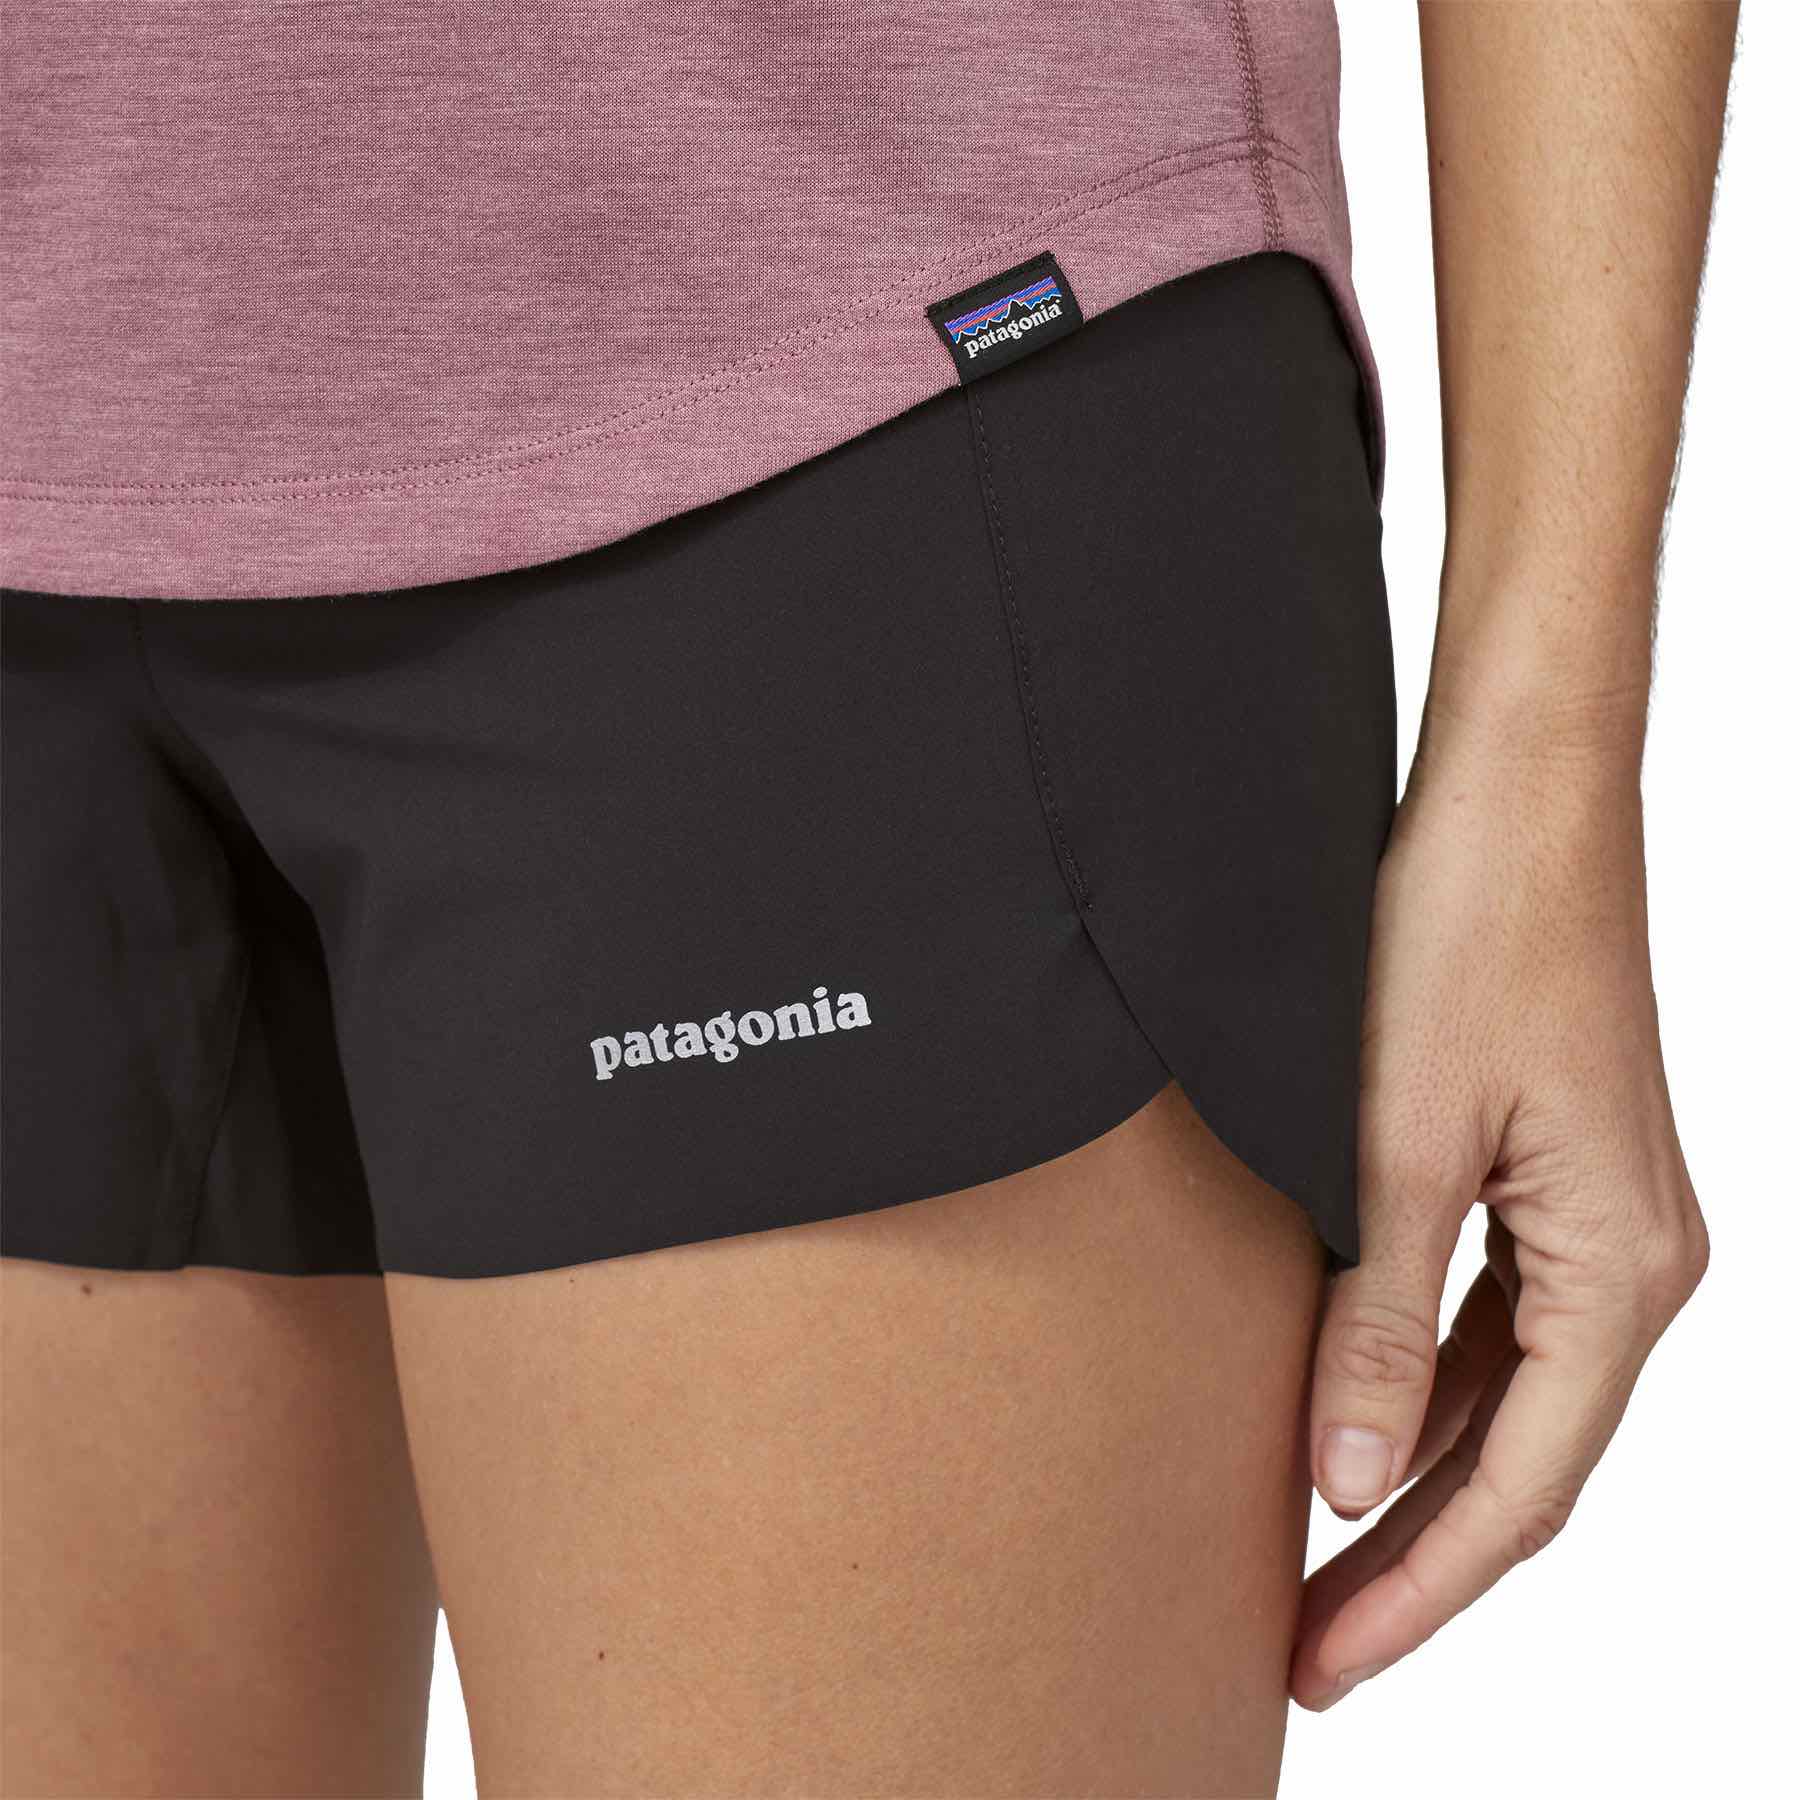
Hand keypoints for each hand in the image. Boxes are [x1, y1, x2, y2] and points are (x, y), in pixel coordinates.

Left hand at [1289, 720, 1707, 1709]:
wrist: (1516, 799)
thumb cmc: (1468, 941)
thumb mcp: (1398, 1147)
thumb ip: (1377, 1322)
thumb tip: (1345, 1484)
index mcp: (1622, 1275)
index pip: (1516, 1490)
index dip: (1416, 1590)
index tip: (1321, 1663)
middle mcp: (1635, 1266)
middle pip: (1517, 1460)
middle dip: (1409, 1556)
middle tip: (1302, 1645)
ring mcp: (1598, 1223)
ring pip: (1501, 1397)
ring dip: (1409, 1474)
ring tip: (1309, 1556)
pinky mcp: (1553, 1180)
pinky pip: (1490, 1320)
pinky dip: (1418, 1380)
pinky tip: (1345, 1414)